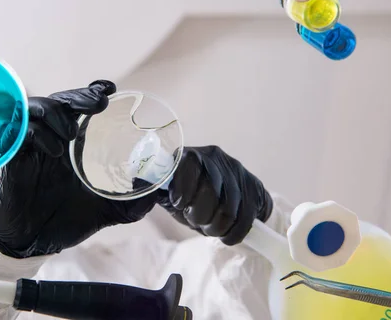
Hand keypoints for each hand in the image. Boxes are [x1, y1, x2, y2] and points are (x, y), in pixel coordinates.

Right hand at [0, 80, 158, 257]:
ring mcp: (31, 147)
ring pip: (36, 109)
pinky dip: (37, 134)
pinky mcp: (13, 158)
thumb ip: (132, 203)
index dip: (92, 92)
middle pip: (60, 102)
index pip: (80, 107)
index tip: (110, 89)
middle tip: (98, 103)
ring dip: (55, 112)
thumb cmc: (67, 221)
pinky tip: (55, 150)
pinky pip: (19, 133)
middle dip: (78, 96)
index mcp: (73, 146)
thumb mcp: (107, 211)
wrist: (32, 244)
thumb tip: (159, 194)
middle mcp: (52, 140)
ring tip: (70, 132)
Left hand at [158, 146, 272, 245]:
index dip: (184, 186)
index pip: (189, 165)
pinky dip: (236, 231)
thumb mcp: (164, 192)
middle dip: (201, 214)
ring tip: (209, 229)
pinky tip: (226, 235)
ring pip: (231, 206)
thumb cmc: (183, 195)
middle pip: (212, 189)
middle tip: (196, 221)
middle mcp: (215, 157)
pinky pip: (249, 214)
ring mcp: (237, 170)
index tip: (178, 205)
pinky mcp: (254, 185)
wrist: (215, 194)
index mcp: (190, 155)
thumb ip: (151, 193)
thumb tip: (136, 201)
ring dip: (218, 226)